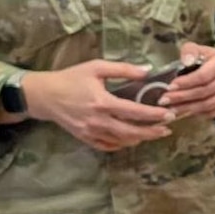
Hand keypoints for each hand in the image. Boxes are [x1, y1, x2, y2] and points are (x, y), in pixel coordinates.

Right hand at [22, 61, 172, 151]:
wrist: (45, 95)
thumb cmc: (71, 78)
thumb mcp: (96, 67)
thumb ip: (123, 69)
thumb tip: (147, 71)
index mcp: (103, 102)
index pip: (135, 112)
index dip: (154, 115)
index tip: (169, 114)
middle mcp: (98, 121)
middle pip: (132, 132)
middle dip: (152, 132)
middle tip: (167, 129)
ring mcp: (91, 132)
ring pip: (121, 142)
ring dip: (139, 139)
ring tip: (153, 133)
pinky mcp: (85, 138)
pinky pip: (108, 146)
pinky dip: (122, 144)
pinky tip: (131, 140)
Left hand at [165, 46, 214, 120]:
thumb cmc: (207, 58)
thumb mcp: (197, 49)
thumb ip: (190, 51)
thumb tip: (186, 61)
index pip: (203, 76)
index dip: (185, 83)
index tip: (170, 87)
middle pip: (204, 92)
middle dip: (182, 97)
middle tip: (165, 100)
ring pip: (208, 105)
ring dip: (188, 108)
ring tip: (172, 109)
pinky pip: (213, 112)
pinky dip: (197, 114)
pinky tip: (184, 112)